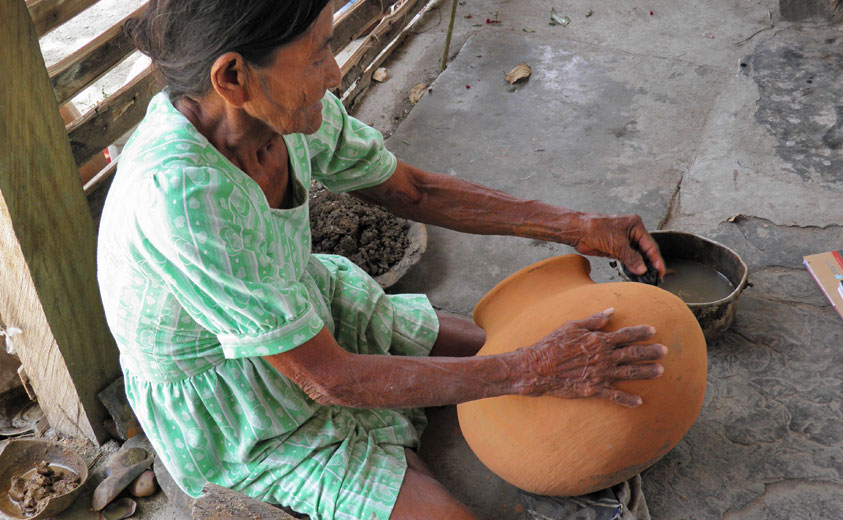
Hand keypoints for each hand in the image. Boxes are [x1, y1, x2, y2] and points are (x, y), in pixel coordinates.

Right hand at [522, 308, 666, 406]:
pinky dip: (628, 400)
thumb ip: (594, 320)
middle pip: (633, 353)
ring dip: (647, 372)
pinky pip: (615, 396)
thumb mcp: (572, 326)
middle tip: (665, 351)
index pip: (626, 334)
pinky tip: (640, 402)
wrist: (538, 368)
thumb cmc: (552, 344)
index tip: (653, 330)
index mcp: (599, 340)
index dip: (641, 332)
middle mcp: (604, 357)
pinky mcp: (594, 389)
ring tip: (660, 371)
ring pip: (630, 373)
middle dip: (651, 352)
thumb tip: (611, 311)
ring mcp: (601, 374)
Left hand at [573, 212, 665, 276]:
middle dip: (650, 263)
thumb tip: (642, 269)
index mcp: (635, 225)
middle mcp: (631, 232)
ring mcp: (623, 241)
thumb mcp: (618, 244)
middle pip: (645, 250)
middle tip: (655, 276)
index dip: (656, 259)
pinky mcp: (615, 249)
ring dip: (640, 266)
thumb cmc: (595, 229)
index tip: (660, 270)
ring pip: (636, 256)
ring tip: (647, 277)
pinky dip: (631, 266)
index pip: (650, 244)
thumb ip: (631, 258)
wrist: (578, 231)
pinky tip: (635, 274)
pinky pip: (627, 259)